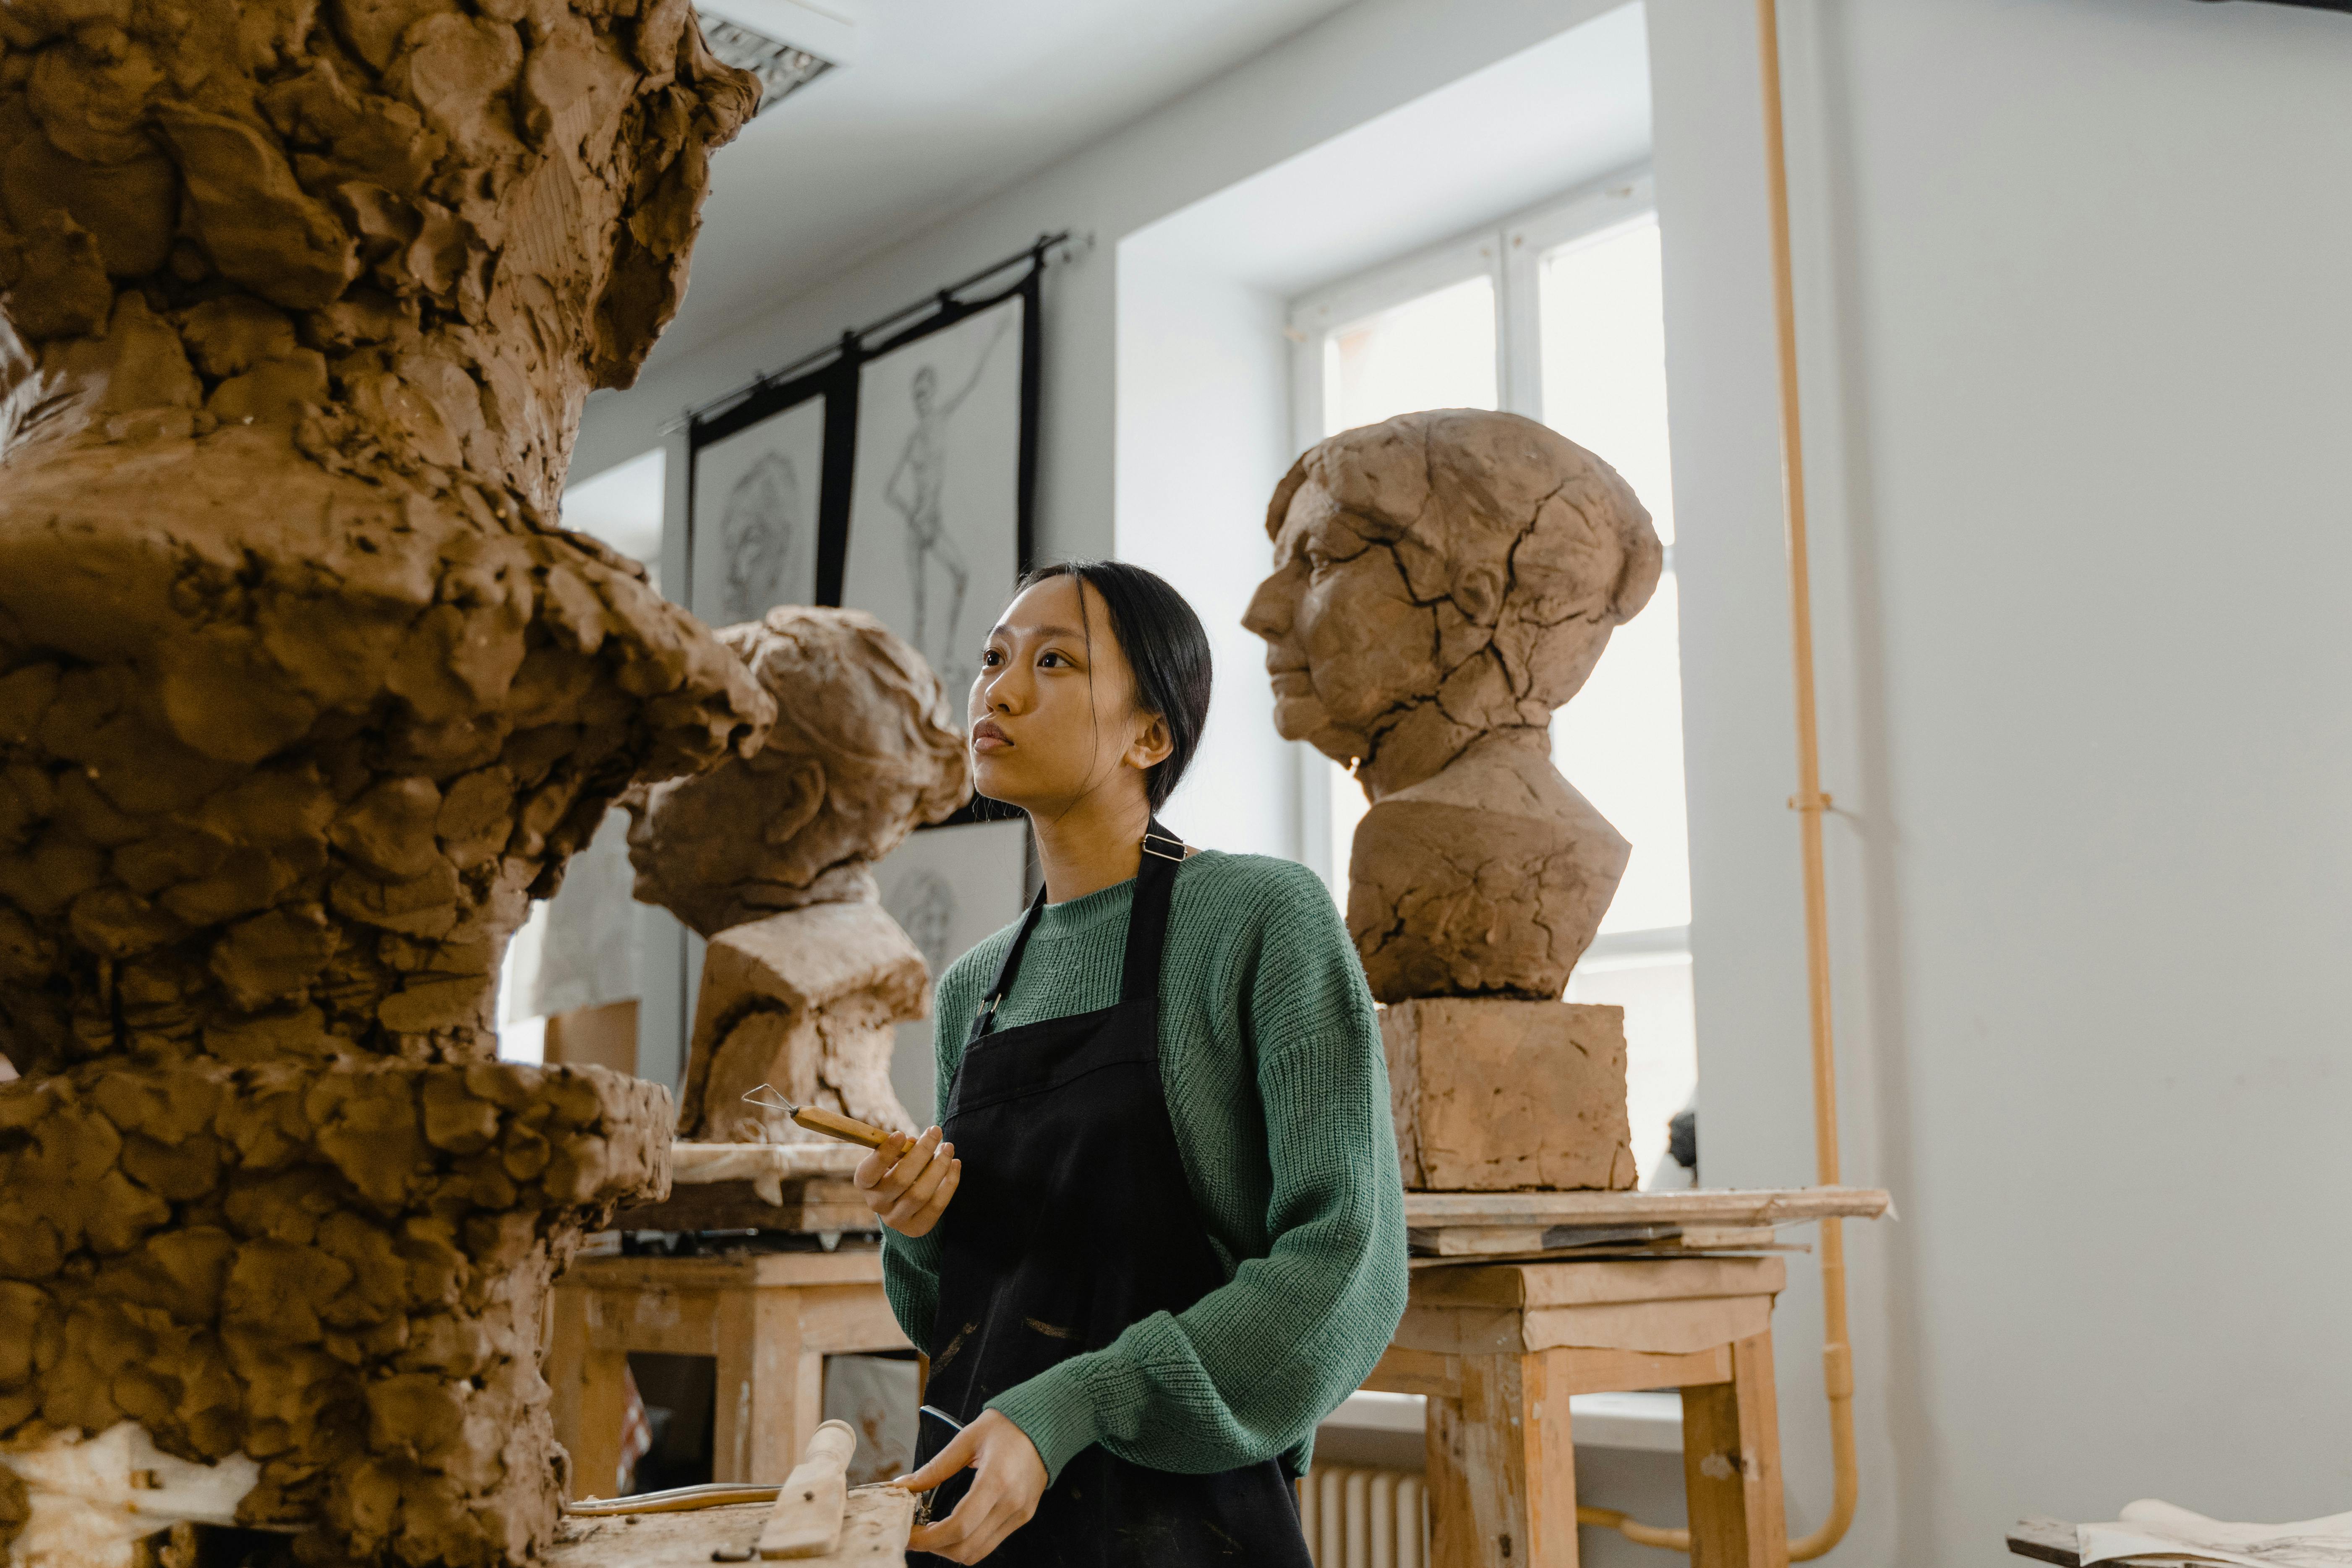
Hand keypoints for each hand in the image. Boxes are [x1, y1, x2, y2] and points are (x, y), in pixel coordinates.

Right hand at [854, 1126, 960, 1237]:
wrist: (902, 1202)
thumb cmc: (897, 1169)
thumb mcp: (892, 1157)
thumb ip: (900, 1149)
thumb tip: (914, 1142)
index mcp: (865, 1183)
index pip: (869, 1171)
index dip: (884, 1153)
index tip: (901, 1134)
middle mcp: (876, 1204)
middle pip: (900, 1180)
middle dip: (921, 1152)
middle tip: (936, 1132)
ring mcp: (896, 1219)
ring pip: (920, 1194)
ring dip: (939, 1167)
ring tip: (948, 1147)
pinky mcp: (917, 1228)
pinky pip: (937, 1206)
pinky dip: (949, 1183)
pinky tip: (955, 1164)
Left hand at [896, 1410, 1046, 1562]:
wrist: (1046, 1423)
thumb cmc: (1007, 1426)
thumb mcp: (967, 1439)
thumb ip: (935, 1468)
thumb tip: (903, 1486)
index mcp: (996, 1480)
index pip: (959, 1527)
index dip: (928, 1538)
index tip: (908, 1534)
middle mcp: (1011, 1503)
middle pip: (966, 1548)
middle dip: (934, 1547)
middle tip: (915, 1534)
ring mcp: (1020, 1514)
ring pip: (978, 1552)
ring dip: (950, 1548)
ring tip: (933, 1530)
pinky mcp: (1023, 1517)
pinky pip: (991, 1543)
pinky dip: (968, 1542)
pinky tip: (955, 1526)